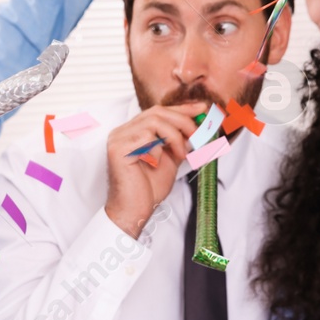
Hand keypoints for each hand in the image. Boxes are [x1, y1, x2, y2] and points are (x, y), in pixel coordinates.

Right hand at [103, 103, 205, 237]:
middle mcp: (123, 132)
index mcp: (133, 132)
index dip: (181, 109)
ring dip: (174, 137)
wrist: (136, 211)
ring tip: (179, 156)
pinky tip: (155, 164)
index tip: (202, 109)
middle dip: (183, 122)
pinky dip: (158, 150)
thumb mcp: (171, 158)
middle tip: (197, 136)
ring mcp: (118, 139)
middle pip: (157, 112)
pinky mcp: (117, 149)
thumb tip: (198, 124)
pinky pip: (146, 137)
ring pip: (154, 121)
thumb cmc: (149, 188)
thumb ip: (180, 141)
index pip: (158, 112)